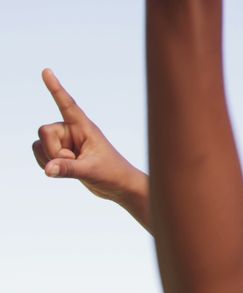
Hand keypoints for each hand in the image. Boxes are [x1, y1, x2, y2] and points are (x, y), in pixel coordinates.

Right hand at [31, 68, 147, 207]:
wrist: (118, 186)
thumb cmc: (112, 173)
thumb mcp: (91, 170)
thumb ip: (68, 169)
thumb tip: (47, 170)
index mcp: (84, 127)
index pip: (67, 104)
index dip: (55, 88)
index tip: (46, 70)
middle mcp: (71, 130)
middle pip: (44, 131)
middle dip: (53, 150)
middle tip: (73, 160)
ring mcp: (64, 142)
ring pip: (39, 144)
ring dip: (50, 159)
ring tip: (74, 166)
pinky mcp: (60, 153)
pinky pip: (39, 154)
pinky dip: (46, 164)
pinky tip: (61, 171)